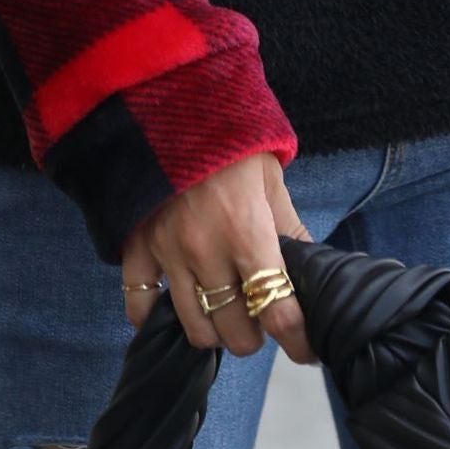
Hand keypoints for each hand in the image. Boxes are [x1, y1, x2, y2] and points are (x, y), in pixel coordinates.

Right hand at [120, 150, 318, 364]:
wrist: (172, 101)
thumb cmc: (230, 138)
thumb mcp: (270, 177)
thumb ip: (289, 228)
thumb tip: (313, 267)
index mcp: (248, 233)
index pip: (279, 311)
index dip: (298, 339)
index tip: (305, 347)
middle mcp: (207, 252)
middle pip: (236, 331)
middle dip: (256, 333)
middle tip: (260, 315)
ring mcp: (167, 252)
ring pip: (195, 328)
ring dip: (215, 331)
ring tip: (225, 314)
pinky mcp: (136, 245)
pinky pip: (139, 303)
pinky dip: (154, 317)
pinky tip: (173, 309)